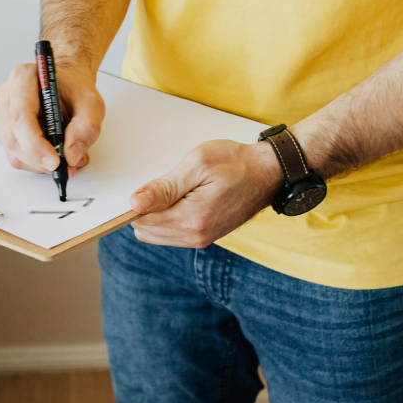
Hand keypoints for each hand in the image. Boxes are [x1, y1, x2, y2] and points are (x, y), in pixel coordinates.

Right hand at [0, 58, 103, 175]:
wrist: (67, 85)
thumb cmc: (74, 89)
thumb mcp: (91, 103)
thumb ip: (86, 127)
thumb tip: (71, 155)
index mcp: (23, 79)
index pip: (21, 117)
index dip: (35, 144)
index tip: (55, 161)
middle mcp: (7, 95)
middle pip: (13, 138)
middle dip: (40, 159)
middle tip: (66, 166)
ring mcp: (2, 114)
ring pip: (13, 151)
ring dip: (39, 162)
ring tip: (65, 156)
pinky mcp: (5, 131)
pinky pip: (15, 156)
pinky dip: (36, 162)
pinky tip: (52, 153)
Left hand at [129, 140, 282, 247]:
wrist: (267, 172)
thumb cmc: (235, 163)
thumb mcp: (197, 165)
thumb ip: (164, 188)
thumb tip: (134, 204)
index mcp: (191, 219)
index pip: (143, 222)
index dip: (137, 203)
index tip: (148, 186)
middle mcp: (196, 236)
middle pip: (147, 232)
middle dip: (147, 210)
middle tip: (166, 185)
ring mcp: (202, 239)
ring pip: (158, 235)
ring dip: (158, 215)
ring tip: (177, 190)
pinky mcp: (206, 237)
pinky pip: (174, 235)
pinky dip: (169, 219)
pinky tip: (183, 200)